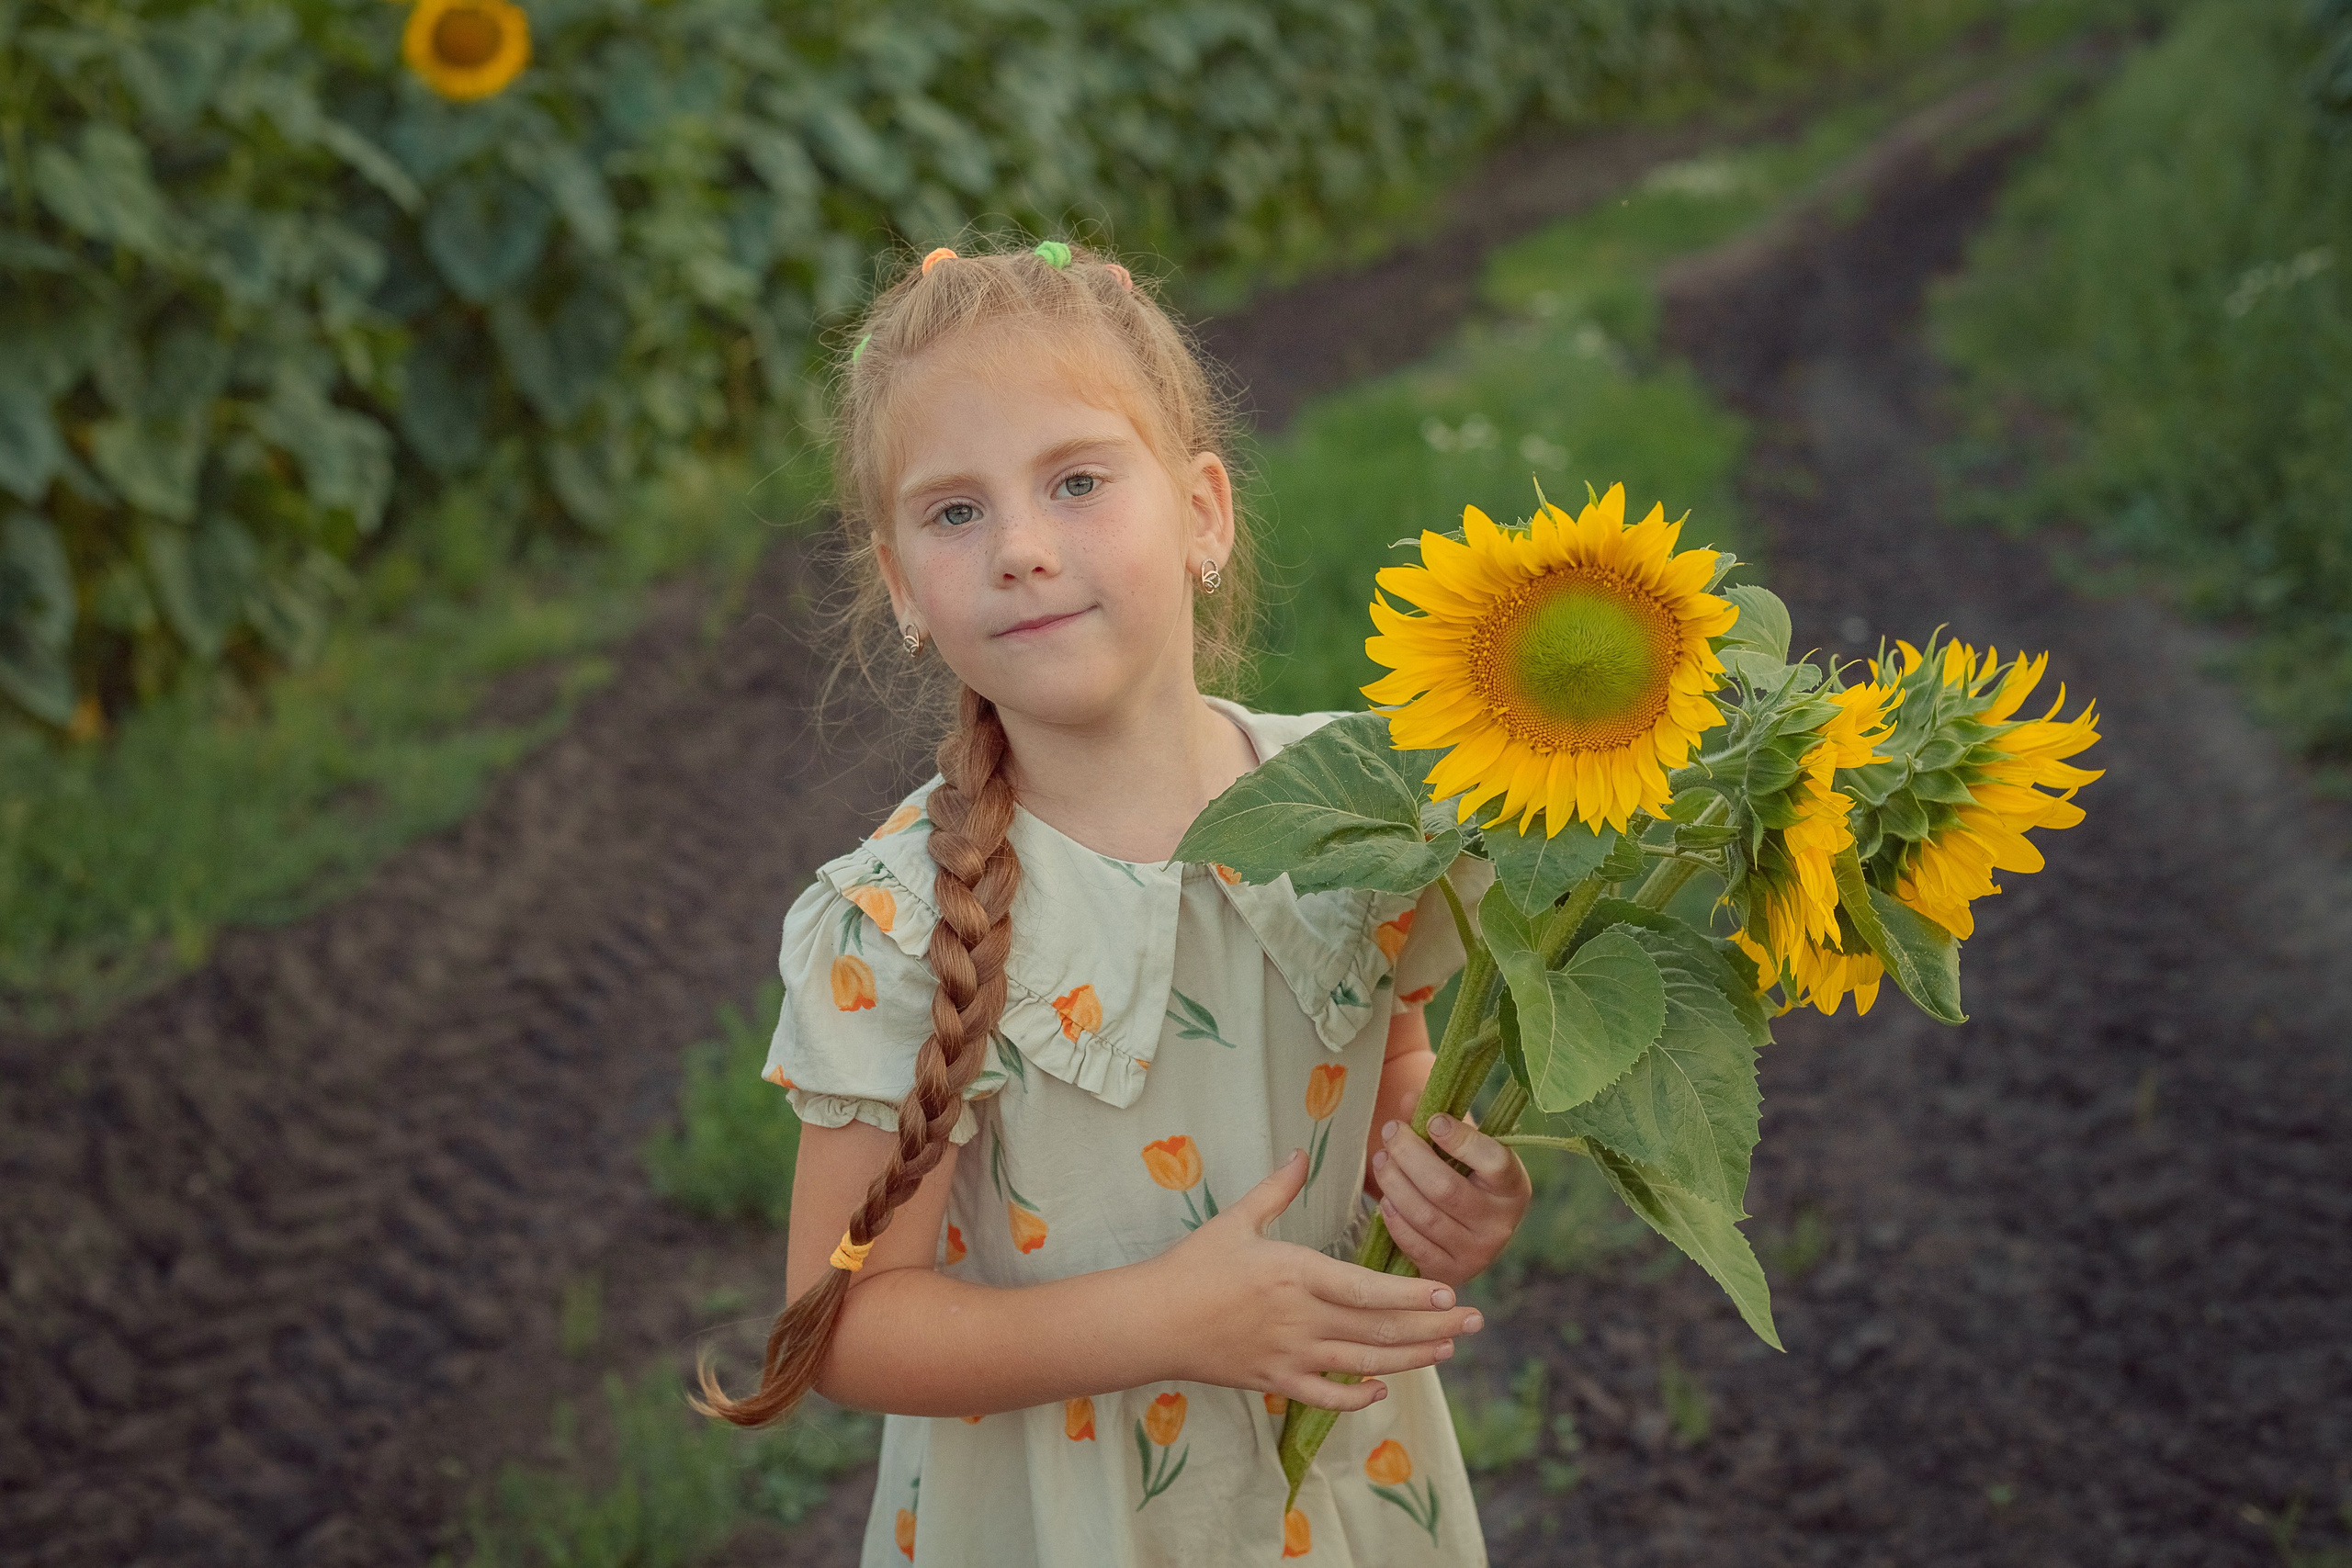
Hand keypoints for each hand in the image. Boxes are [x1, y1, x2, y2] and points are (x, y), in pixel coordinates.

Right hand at [1150, 1148, 1484, 1410]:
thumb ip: (1277, 1188)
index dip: (1411, 1294)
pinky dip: (1357, 1396)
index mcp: (1296, 1274)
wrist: (1151, 1321)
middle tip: (1474, 1321)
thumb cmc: (1192, 1264)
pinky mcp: (1274, 1382)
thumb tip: (1303, 1152)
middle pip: (1377, 1329)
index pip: (1366, 1289)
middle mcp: (1301, 1319)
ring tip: (1447, 1350)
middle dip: (1431, 1327)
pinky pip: (1325, 1395)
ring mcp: (1289, 1356)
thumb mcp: (1236, 1219)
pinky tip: (1382, 1389)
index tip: (1448, 1292)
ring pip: (1363, 1363)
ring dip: (1410, 1359)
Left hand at [1368, 1113, 1531, 1287]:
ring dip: (1394, 1182)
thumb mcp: (1462, 1151)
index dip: (1461, 1139)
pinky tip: (1385, 1199)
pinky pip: (1414, 1245)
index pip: (1493, 1161)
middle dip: (1410, 1154)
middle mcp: (1500, 1223)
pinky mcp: (1450, 1272)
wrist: (1469, 1233)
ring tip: (1381, 1158)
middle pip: (1445, 1187)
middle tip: (1391, 1131)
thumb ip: (1439, 1124)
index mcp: (1513, 1187)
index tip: (1433, 1120)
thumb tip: (1410, 1100)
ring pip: (1424, 1215)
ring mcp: (1477, 1253)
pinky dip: (1394, 1218)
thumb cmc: (1465, 1178)